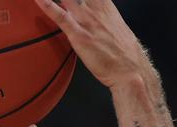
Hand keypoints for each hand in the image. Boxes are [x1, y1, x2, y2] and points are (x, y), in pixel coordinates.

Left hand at [34, 0, 153, 88]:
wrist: (130, 71)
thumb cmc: (122, 55)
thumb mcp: (114, 29)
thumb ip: (102, 19)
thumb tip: (95, 20)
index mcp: (105, 4)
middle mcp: (95, 7)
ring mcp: (86, 20)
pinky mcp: (78, 35)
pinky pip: (59, 16)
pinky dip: (47, 4)